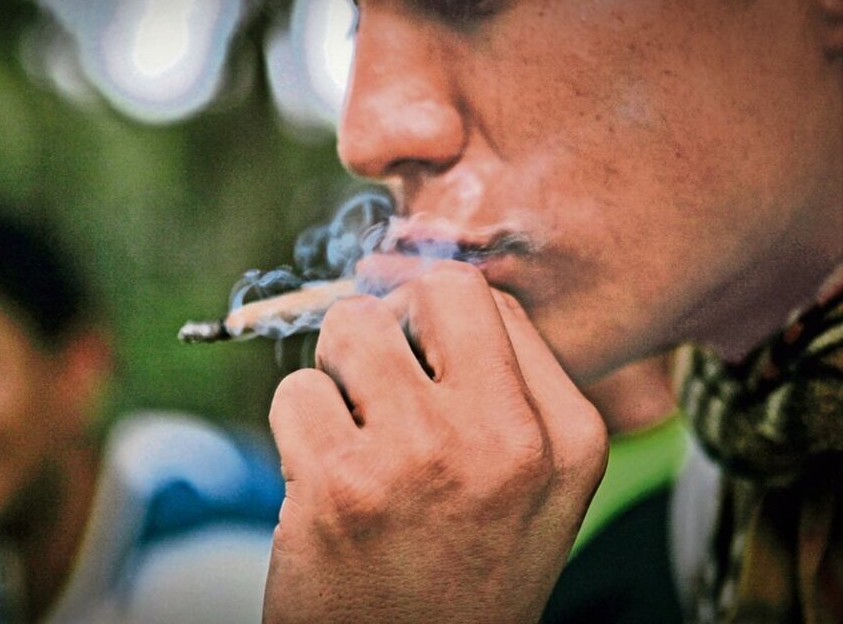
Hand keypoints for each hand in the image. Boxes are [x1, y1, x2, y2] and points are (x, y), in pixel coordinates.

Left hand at [263, 261, 607, 622]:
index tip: (420, 370)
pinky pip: (296, 391)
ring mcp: (423, 457)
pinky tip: (323, 483)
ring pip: (351, 326)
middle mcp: (507, 439)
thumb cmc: (463, 574)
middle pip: (436, 290)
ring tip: (352, 436)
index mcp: (569, 437)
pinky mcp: (342, 485)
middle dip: (393, 318)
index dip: (438, 327)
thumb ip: (506, 393)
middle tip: (378, 378)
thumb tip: (424, 296)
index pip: (495, 306)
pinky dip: (296, 428)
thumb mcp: (533, 492)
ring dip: (336, 373)